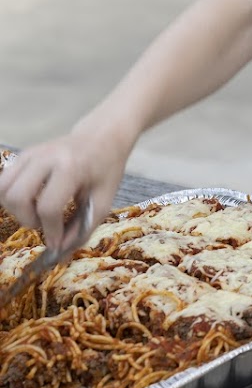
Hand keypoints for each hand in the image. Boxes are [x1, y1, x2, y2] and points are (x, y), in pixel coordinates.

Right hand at [0, 130, 125, 248]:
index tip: (57, 243)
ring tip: (37, 212)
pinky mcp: (23, 154)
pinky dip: (12, 198)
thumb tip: (59, 251)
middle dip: (28, 220)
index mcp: (71, 167)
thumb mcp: (104, 200)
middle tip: (46, 223)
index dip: (51, 231)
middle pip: (18, 197)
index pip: (48, 207)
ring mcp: (31, 153)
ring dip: (16, 210)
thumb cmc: (106, 169)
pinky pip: (3, 181)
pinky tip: (31, 201)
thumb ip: (83, 227)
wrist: (102, 136)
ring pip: (4, 189)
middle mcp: (46, 157)